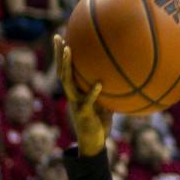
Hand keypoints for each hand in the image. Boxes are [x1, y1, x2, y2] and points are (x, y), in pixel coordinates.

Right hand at [53, 34, 111, 156]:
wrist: (94, 143)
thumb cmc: (100, 122)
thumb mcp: (106, 102)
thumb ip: (109, 90)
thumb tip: (122, 74)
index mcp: (75, 91)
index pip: (66, 70)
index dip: (63, 55)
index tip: (63, 37)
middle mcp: (72, 95)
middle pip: (61, 71)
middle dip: (58, 54)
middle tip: (57, 36)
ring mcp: (75, 103)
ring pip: (67, 82)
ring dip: (67, 66)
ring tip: (68, 50)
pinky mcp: (84, 113)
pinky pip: (88, 101)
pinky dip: (93, 93)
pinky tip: (99, 84)